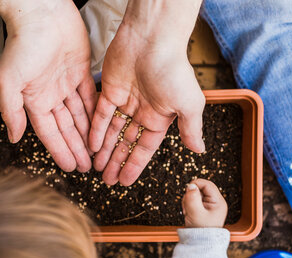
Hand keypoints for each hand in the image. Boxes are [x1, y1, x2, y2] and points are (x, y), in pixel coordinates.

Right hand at [0, 0, 96, 171]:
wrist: (41, 13)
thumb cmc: (22, 44)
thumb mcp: (10, 82)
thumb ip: (12, 111)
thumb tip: (14, 138)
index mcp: (33, 100)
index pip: (49, 133)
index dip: (60, 150)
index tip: (69, 167)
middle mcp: (50, 95)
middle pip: (66, 128)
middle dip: (76, 148)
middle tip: (87, 167)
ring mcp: (66, 84)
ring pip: (80, 116)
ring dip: (87, 135)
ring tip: (97, 153)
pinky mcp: (80, 71)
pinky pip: (90, 97)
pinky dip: (96, 113)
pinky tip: (103, 129)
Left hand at [89, 0, 204, 185]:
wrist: (152, 40)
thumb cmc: (174, 70)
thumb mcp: (189, 105)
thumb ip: (191, 129)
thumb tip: (201, 151)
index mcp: (160, 118)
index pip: (144, 148)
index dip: (134, 165)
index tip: (124, 182)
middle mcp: (142, 111)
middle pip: (126, 143)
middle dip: (116, 162)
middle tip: (106, 180)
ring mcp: (125, 101)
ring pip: (111, 131)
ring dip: (104, 150)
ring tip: (96, 169)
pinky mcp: (110, 89)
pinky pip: (100, 115)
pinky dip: (95, 130)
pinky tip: (90, 146)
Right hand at [182, 179, 226, 227]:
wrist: (201, 243)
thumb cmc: (201, 231)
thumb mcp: (196, 213)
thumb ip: (192, 198)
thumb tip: (190, 186)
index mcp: (218, 202)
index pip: (207, 185)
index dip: (196, 184)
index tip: (187, 189)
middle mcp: (215, 202)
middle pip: (201, 189)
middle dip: (191, 194)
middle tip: (187, 204)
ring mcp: (209, 206)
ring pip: (196, 194)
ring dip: (188, 200)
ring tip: (188, 211)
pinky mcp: (203, 208)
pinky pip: (194, 200)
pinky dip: (188, 204)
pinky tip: (188, 212)